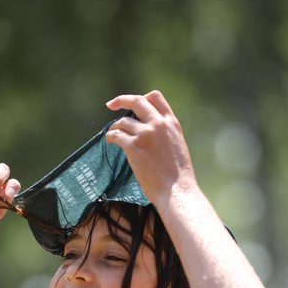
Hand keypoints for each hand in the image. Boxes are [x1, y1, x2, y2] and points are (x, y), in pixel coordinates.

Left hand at [105, 91, 196, 205]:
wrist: (176, 190)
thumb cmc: (178, 175)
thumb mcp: (177, 145)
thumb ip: (165, 133)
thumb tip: (149, 130)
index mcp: (171, 123)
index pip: (155, 97)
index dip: (142, 98)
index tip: (132, 103)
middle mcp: (158, 124)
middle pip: (136, 101)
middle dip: (121, 100)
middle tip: (111, 105)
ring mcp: (145, 134)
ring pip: (123, 121)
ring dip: (115, 126)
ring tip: (113, 134)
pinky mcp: (133, 147)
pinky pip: (116, 135)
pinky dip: (110, 136)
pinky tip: (109, 140)